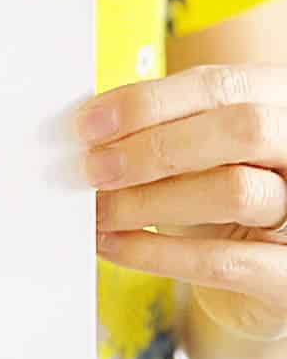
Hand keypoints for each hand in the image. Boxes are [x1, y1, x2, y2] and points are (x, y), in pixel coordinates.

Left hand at [78, 65, 286, 340]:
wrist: (255, 272)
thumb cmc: (218, 196)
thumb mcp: (197, 152)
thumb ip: (160, 129)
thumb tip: (92, 126)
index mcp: (279, 103)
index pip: (219, 86)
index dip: (149, 102)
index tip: (90, 124)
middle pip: (242, 128)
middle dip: (157, 147)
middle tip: (95, 169)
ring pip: (234, 192)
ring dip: (148, 201)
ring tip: (99, 211)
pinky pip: (221, 261)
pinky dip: (155, 253)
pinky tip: (112, 245)